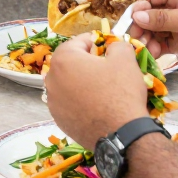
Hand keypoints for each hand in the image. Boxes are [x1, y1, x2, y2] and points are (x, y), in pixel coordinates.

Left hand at [43, 34, 148, 151]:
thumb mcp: (125, 59)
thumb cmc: (121, 93)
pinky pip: (69, 104)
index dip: (96, 43)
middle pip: (70, 63)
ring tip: (102, 90)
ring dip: (82, 83)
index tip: (108, 49)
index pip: (79, 42)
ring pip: (68, 84)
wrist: (122, 136)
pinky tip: (96, 107)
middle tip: (106, 70)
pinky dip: (80, 102)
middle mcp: (51, 79)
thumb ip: (117, 45)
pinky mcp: (59, 121)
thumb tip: (114, 46)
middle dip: (87, 63)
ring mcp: (53, 102)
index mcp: (63, 59)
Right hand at [131, 0, 177, 74]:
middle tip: (132, 39)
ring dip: (147, 39)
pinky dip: (156, 48)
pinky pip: (163, 42)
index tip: (127, 20)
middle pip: (150, 13)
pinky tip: (153, 54)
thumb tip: (136, 16)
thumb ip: (163, 18)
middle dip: (140, 25)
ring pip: (154, 29)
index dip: (137, 6)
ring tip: (144, 49)